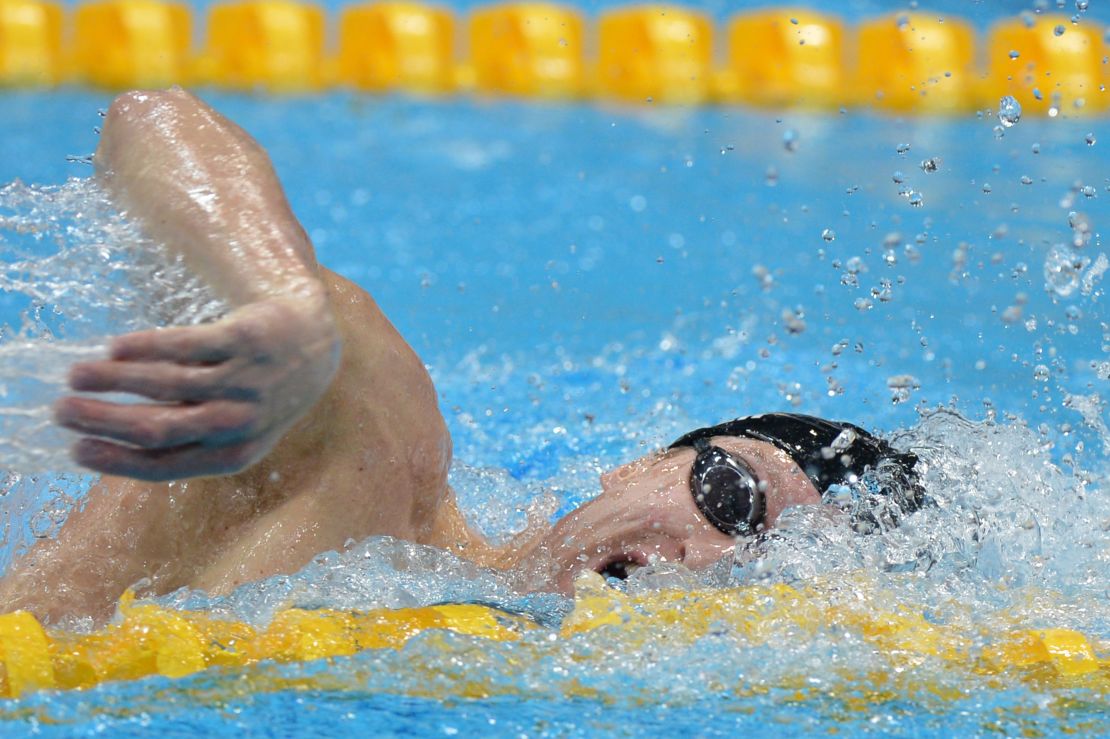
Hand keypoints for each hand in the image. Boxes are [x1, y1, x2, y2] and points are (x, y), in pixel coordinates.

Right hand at [54, 294, 340, 480]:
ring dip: (111, 380)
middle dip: (101, 422)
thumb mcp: (237, 431)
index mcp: (235, 455)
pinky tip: (115, 348)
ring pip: (163, 383)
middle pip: (156, 427)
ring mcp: (244, 380)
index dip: (115, 460)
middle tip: (60, 412)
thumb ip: (189, 442)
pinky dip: (142, 347)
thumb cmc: (261, 395)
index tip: (75, 451)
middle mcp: (239, 421)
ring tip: (76, 375)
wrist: (314, 343)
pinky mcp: (244, 339)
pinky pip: (182, 344)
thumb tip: (114, 448)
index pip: (163, 464)